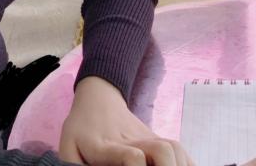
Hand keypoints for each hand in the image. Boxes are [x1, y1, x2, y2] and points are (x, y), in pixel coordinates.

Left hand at [58, 75, 196, 165]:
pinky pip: (178, 148)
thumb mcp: (68, 147)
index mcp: (108, 146)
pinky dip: (187, 162)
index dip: (136, 163)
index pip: (130, 156)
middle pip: (162, 150)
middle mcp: (133, 140)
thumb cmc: (80, 129)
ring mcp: (148, 138)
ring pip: (174, 147)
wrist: (98, 96)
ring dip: (181, 165)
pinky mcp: (156, 138)